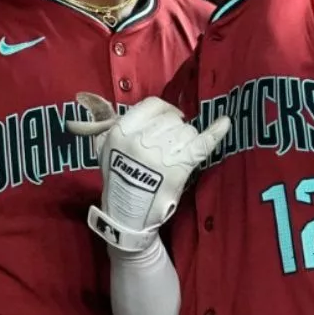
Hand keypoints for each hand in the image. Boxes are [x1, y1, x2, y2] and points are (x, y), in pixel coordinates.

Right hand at [67, 92, 229, 251]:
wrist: (128, 216)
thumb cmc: (117, 180)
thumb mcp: (104, 148)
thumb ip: (106, 124)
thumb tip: (88, 97)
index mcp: (121, 132)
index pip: (153, 105)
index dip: (164, 111)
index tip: (168, 120)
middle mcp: (141, 140)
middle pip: (172, 119)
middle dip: (174, 130)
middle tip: (169, 146)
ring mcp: (161, 154)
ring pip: (187, 131)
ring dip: (186, 141)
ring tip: (176, 156)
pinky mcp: (179, 168)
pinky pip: (201, 143)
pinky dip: (216, 132)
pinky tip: (225, 122)